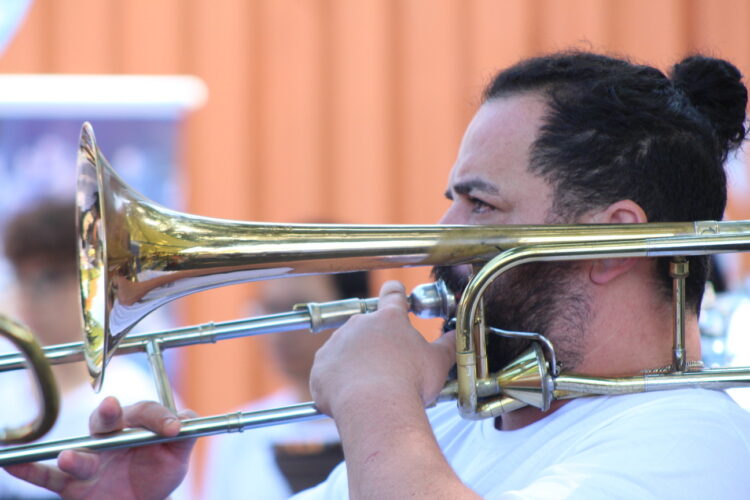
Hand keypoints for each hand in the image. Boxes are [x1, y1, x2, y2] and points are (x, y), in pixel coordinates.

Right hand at [4, 397, 195, 499]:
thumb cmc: (158, 472)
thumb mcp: (177, 455)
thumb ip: (186, 434)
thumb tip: (187, 419)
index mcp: (135, 425)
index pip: (145, 412)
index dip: (160, 417)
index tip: (174, 429)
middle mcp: (109, 437)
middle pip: (107, 421)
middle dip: (110, 414)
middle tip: (113, 407)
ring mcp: (90, 460)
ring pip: (80, 454)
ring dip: (73, 456)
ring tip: (68, 457)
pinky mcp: (72, 484)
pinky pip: (48, 477)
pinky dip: (28, 470)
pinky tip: (11, 463)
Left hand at [310, 280, 455, 416]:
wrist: (375, 408)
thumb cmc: (409, 383)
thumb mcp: (438, 362)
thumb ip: (448, 345)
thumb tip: (457, 337)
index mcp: (389, 319)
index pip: (393, 294)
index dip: (395, 294)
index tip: (395, 294)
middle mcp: (360, 324)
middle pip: (367, 325)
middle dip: (376, 343)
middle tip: (389, 367)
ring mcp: (337, 343)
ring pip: (346, 348)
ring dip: (355, 362)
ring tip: (370, 386)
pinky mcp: (321, 365)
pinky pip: (328, 371)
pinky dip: (337, 381)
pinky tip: (351, 396)